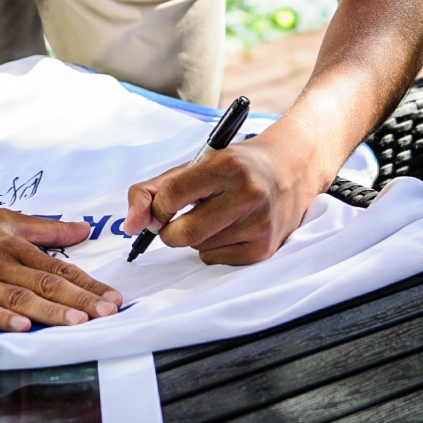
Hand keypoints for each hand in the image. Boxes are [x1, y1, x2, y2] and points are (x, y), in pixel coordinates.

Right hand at [0, 199, 122, 331]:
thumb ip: (43, 229)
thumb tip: (84, 229)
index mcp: (11, 243)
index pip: (57, 266)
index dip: (86, 283)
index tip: (114, 298)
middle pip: (43, 282)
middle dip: (78, 299)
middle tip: (108, 313)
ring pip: (16, 296)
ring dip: (49, 310)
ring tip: (77, 322)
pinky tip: (19, 327)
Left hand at [124, 135, 320, 264]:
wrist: (292, 169)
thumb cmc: (237, 166)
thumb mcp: (197, 163)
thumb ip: (153, 189)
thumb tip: (130, 226)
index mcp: (228, 165)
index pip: (173, 194)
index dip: (158, 206)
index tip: (161, 206)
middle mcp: (249, 194)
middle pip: (184, 232)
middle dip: (169, 230)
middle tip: (176, 219)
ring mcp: (260, 224)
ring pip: (198, 247)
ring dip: (194, 237)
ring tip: (213, 215)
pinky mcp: (265, 248)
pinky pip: (215, 259)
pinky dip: (211, 248)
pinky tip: (228, 228)